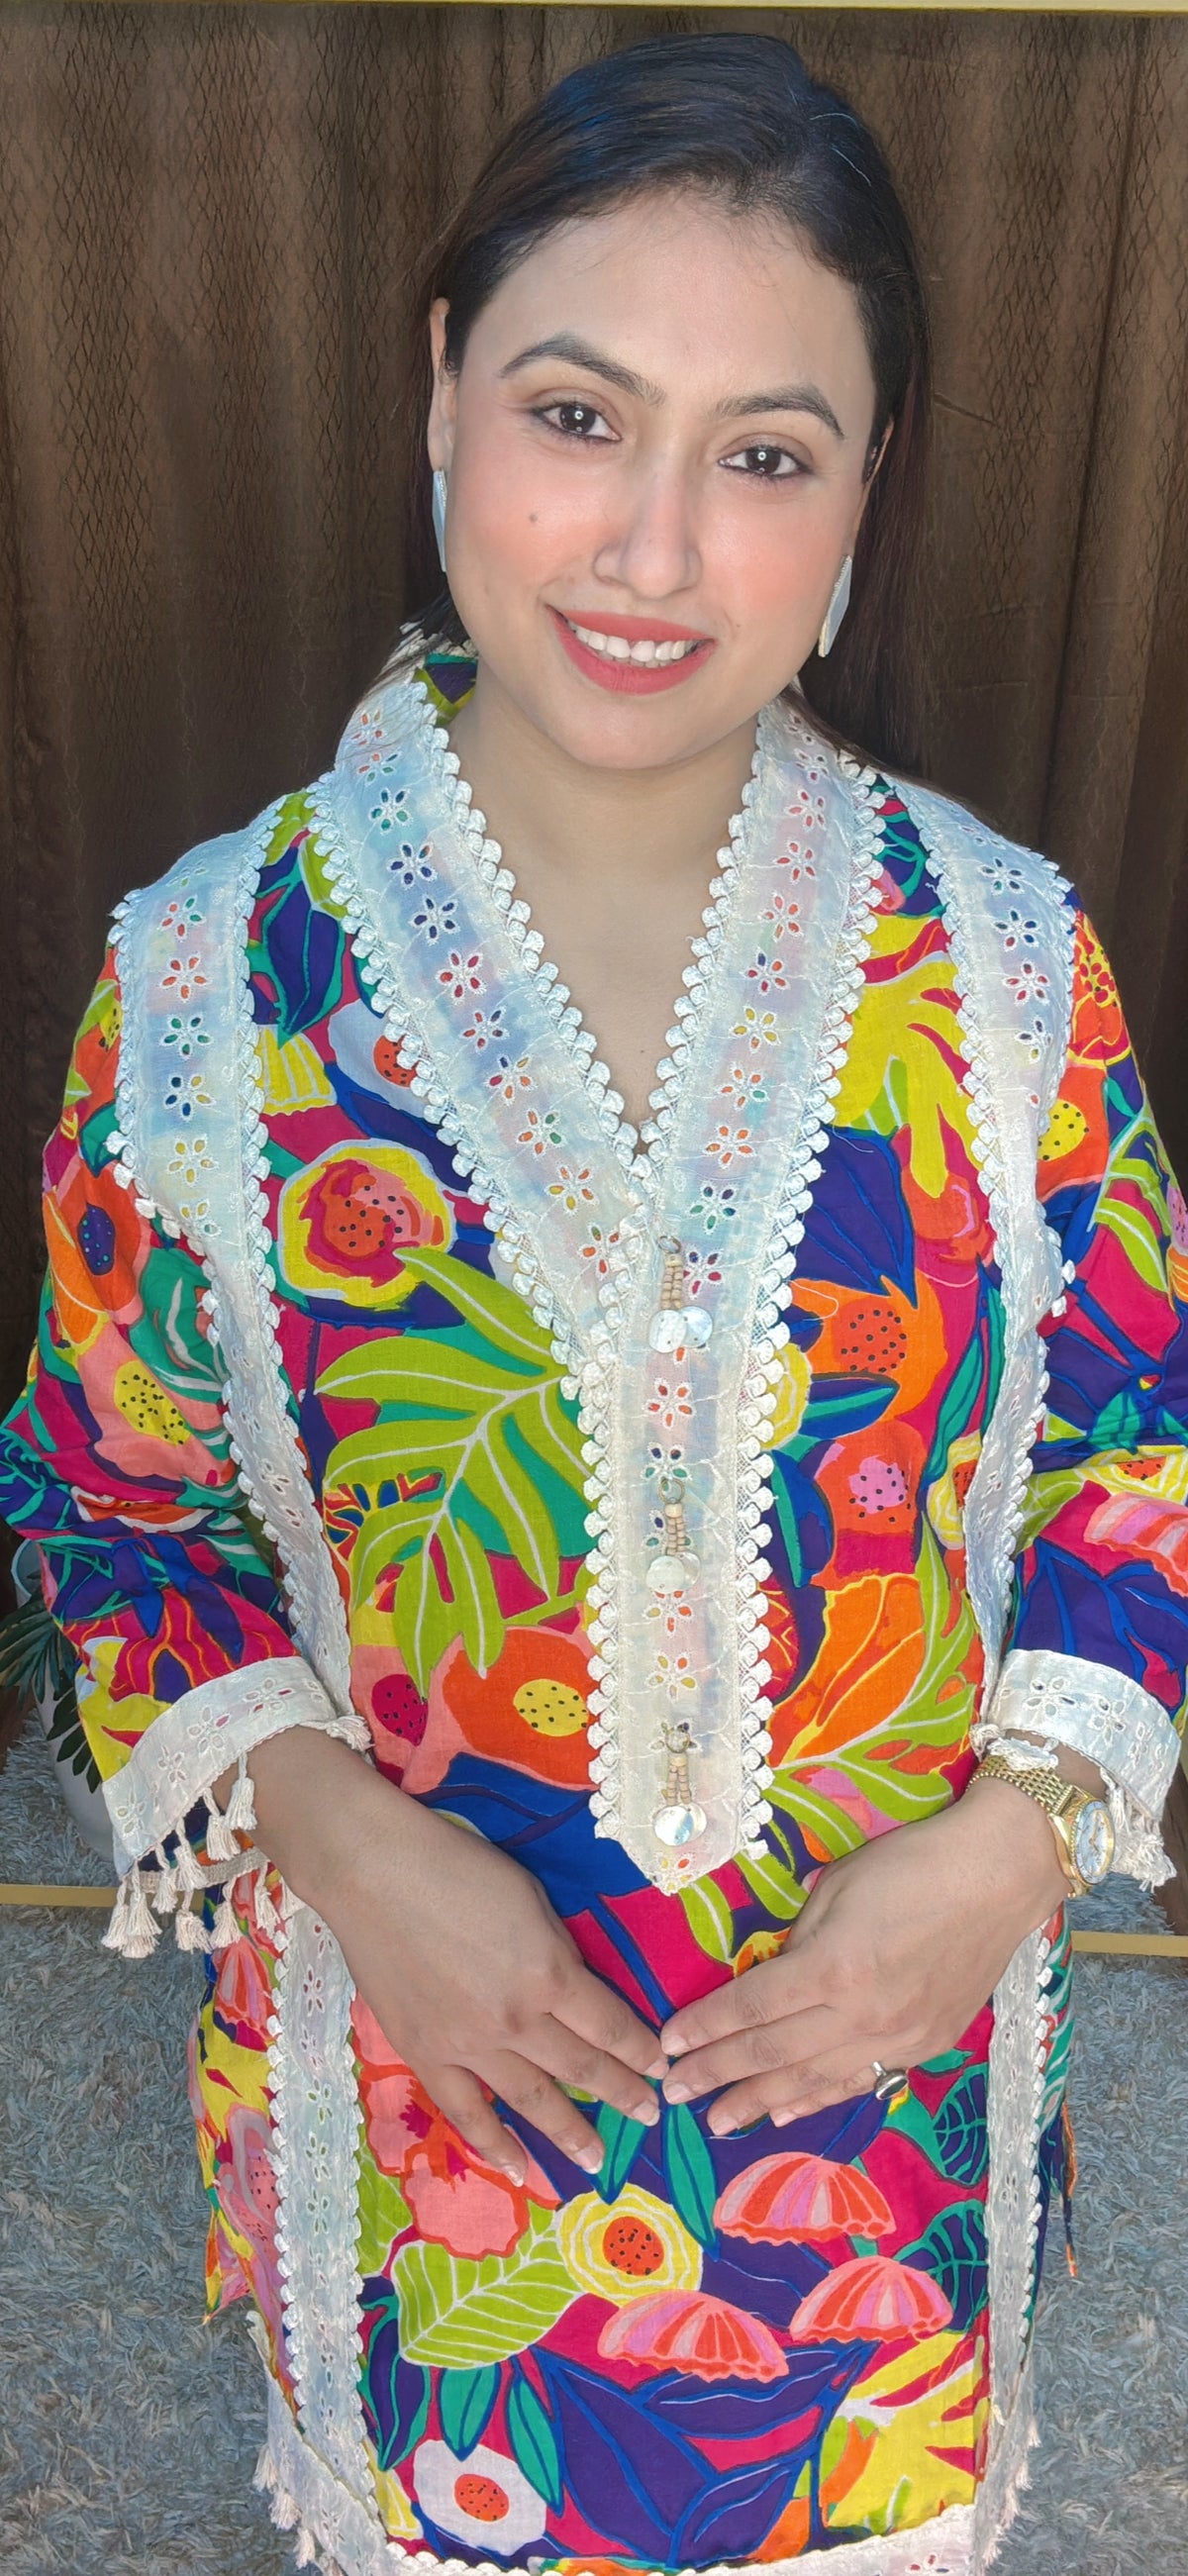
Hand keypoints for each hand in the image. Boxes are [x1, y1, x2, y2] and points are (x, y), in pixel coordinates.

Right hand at [244, 1728, 665, 2182]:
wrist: (373, 1874)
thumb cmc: (459, 1868)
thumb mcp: (531, 1898)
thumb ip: (555, 1952)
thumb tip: (574, 1990)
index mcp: (548, 1974)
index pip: (609, 2026)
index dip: (640, 2050)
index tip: (661, 2068)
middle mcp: (516, 2020)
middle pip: (581, 2066)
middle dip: (622, 2092)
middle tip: (648, 2115)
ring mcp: (468, 2045)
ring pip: (532, 2099)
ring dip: (570, 2131)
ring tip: (598, 2158)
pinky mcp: (425, 2055)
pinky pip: (467, 2112)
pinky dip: (495, 2144)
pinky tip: (521, 2171)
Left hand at [659, 1779, 1066, 2133]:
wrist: (1000, 1878)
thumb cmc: (913, 1865)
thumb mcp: (840, 1886)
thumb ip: (802, 1939)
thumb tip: (774, 1977)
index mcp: (834, 1967)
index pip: (753, 2008)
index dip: (706, 2029)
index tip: (668, 2046)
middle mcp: (863, 2014)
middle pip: (773, 2052)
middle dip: (718, 2075)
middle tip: (675, 2096)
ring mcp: (899, 2037)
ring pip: (814, 2080)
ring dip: (760, 2103)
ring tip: (717, 2122)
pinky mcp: (927, 2046)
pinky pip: (860, 2080)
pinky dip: (818, 2100)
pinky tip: (785, 2116)